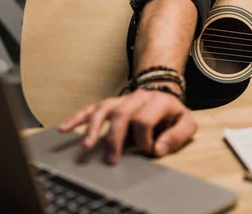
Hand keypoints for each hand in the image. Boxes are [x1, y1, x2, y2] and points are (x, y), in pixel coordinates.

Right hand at [57, 88, 196, 164]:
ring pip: (104, 109)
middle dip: (115, 138)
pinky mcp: (110, 104)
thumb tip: (158, 150)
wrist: (164, 92)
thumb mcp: (187, 123)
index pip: (145, 120)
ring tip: (86, 146)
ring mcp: (122, 100)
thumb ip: (177, 136)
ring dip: (93, 128)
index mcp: (158, 102)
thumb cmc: (173, 114)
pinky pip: (92, 108)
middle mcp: (138, 98)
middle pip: (122, 114)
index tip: (148, 150)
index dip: (145, 139)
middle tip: (112, 159)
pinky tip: (64, 128)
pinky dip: (77, 118)